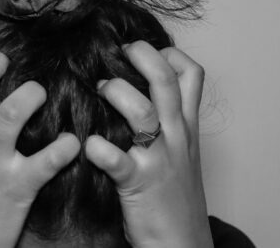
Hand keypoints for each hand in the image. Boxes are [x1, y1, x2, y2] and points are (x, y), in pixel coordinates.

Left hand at [86, 41, 212, 247]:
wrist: (182, 241)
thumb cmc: (175, 193)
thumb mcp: (182, 150)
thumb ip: (167, 120)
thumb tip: (138, 90)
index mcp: (185, 125)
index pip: (191, 75)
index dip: (170, 53)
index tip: (146, 50)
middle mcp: (175, 136)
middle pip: (165, 82)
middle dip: (142, 57)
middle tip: (120, 51)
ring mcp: (158, 158)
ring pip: (143, 112)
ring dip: (117, 93)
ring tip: (99, 89)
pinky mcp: (137, 183)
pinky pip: (117, 160)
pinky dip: (100, 148)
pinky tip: (88, 143)